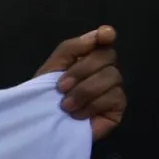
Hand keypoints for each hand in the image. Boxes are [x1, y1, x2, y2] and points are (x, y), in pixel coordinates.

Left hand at [35, 25, 125, 140]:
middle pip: (107, 56)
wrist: (41, 123)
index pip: (105, 38)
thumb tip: (97, 35)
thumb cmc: (46, 94)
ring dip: (84, 91)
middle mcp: (105, 69)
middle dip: (81, 71)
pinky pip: (113, 97)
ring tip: (66, 106)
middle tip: (61, 88)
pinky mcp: (117, 108)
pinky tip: (78, 114)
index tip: (104, 36)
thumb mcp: (53, 67)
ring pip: (112, 77)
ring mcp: (114, 88)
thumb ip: (72, 48)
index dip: (106, 35)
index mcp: (89, 56)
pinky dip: (92, 105)